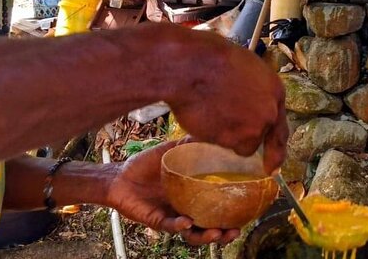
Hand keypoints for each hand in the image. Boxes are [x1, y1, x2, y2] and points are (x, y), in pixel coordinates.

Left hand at [106, 140, 239, 244]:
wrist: (120, 175)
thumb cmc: (146, 164)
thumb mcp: (172, 150)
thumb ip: (192, 144)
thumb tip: (214, 131)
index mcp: (193, 196)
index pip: (216, 208)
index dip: (231, 213)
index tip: (247, 212)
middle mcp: (186, 210)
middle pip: (209, 227)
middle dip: (224, 234)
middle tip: (234, 231)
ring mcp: (172, 217)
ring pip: (192, 234)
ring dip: (205, 236)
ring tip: (216, 233)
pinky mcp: (156, 221)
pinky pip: (171, 227)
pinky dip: (180, 226)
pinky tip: (187, 222)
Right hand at [163, 28, 288, 173]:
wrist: (191, 66)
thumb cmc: (211, 58)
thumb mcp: (243, 68)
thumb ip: (252, 91)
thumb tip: (245, 104)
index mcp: (275, 91)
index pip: (280, 127)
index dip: (276, 149)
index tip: (274, 166)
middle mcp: (268, 113)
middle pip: (257, 138)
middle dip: (242, 134)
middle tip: (225, 126)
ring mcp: (252, 129)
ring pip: (237, 143)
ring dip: (224, 134)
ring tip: (209, 110)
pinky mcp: (232, 140)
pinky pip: (220, 144)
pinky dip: (211, 136)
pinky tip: (203, 117)